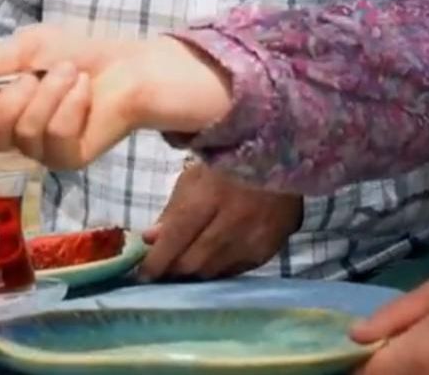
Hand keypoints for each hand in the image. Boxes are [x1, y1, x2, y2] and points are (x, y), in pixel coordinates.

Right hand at [0, 25, 235, 168]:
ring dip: (49, 93)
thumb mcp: (31, 46)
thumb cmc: (79, 53)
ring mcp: (42, 151)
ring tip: (70, 75)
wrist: (128, 65)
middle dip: (11, 97)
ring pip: (23, 133)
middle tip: (38, 74)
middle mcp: (17, 136)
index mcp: (1, 108)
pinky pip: (54, 137)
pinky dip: (70, 107)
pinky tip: (84, 92)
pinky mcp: (69, 159)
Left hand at [135, 158, 302, 280]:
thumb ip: (172, 210)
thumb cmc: (232, 160)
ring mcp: (255, 237)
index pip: (176, 238)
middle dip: (173, 269)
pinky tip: (214, 258)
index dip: (155, 261)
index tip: (143, 272)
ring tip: (187, 262)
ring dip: (196, 270)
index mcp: (210, 194)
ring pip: (214, 271)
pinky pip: (236, 270)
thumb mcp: (196, 176)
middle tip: (163, 268)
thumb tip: (150, 240)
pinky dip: (221, 268)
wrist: (286, 155)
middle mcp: (234, 220)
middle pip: (193, 262)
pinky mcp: (270, 248)